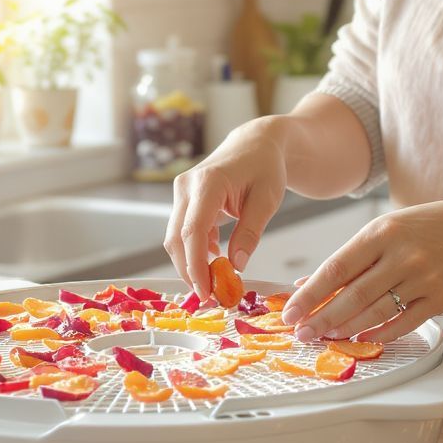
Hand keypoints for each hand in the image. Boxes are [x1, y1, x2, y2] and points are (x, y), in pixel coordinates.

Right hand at [165, 118, 289, 297]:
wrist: (256, 145)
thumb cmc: (265, 168)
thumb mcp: (267, 200)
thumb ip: (251, 232)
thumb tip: (236, 266)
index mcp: (208, 183)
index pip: (193, 231)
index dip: (196, 265)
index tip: (206, 291)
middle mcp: (187, 187)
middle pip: (176, 239)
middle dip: (190, 271)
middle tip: (210, 297)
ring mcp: (182, 193)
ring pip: (175, 238)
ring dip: (191, 264)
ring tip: (214, 284)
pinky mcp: (184, 201)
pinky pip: (183, 232)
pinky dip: (196, 251)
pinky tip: (215, 261)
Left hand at [280, 196, 442, 342]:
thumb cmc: (429, 227)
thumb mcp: (388, 228)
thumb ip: (353, 256)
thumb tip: (311, 282)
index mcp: (382, 231)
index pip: (336, 269)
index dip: (309, 295)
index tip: (290, 311)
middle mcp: (401, 254)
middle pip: (352, 296)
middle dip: (322, 318)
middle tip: (302, 333)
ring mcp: (423, 278)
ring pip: (375, 312)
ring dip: (346, 329)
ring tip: (326, 336)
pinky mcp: (440, 298)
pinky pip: (404, 323)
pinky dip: (380, 334)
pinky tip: (362, 338)